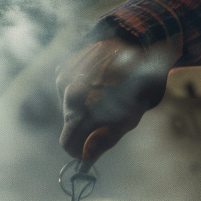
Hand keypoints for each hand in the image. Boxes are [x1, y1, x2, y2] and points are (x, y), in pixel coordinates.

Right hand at [56, 38, 174, 161]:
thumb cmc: (137, 85)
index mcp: (82, 111)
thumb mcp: (129, 118)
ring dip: (83, 105)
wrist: (135, 43)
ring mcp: (63, 79)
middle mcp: (68, 95)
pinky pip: (66, 89)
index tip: (90, 148)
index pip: (67, 144)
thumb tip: (86, 157)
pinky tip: (96, 79)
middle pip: (69, 124)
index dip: (79, 150)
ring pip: (67, 106)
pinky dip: (80, 89)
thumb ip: (106, 139)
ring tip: (104, 92)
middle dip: (85, 125)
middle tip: (107, 114)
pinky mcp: (63, 67)